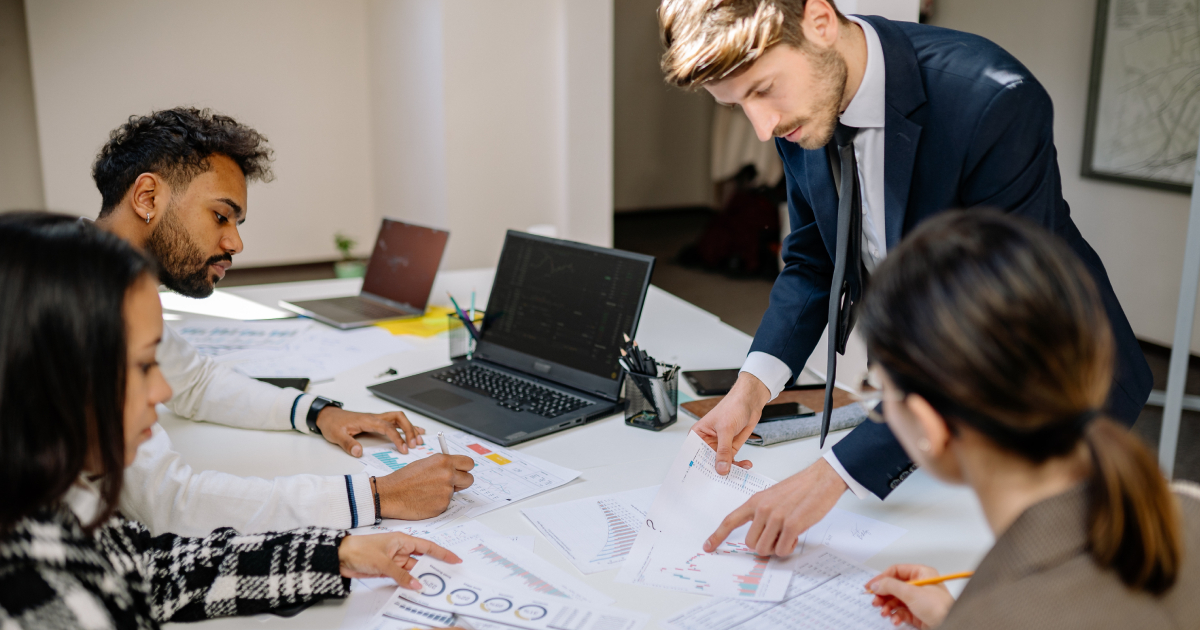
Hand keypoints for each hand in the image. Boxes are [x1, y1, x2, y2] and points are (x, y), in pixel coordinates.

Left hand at [316, 406, 424, 455]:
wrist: (328, 416)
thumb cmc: (333, 424)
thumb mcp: (336, 435)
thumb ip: (348, 443)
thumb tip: (358, 452)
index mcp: (368, 420)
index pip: (388, 427)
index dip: (398, 438)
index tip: (404, 449)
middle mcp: (375, 418)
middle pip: (399, 418)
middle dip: (410, 430)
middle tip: (416, 444)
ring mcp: (377, 419)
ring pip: (399, 418)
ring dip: (410, 428)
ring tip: (420, 439)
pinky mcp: (377, 422)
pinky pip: (395, 421)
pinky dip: (407, 426)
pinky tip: (415, 431)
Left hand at [337, 531, 459, 588]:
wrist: (340, 556)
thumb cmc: (359, 550)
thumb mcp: (383, 562)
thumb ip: (401, 575)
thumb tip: (417, 584)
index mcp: (403, 540)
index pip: (428, 547)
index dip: (443, 553)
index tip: (455, 559)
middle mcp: (401, 550)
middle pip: (422, 560)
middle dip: (434, 568)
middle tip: (447, 577)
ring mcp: (394, 561)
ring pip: (413, 571)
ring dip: (420, 578)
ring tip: (433, 587)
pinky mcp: (388, 570)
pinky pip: (403, 577)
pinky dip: (409, 583)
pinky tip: (415, 589)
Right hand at [375, 454, 474, 519]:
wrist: (390, 494)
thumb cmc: (404, 478)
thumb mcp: (425, 463)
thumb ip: (442, 465)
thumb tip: (454, 468)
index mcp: (444, 461)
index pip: (469, 463)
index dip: (465, 468)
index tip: (463, 471)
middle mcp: (448, 475)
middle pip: (469, 479)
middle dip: (462, 482)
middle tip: (452, 483)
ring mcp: (446, 492)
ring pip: (455, 492)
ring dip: (447, 492)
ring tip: (429, 491)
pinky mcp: (442, 506)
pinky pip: (446, 503)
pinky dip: (438, 502)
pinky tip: (425, 499)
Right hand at [692, 372, 771, 474]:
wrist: (750, 402)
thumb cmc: (733, 406)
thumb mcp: (726, 429)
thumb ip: (723, 450)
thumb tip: (721, 468)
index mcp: (698, 435)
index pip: (694, 455)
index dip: (697, 467)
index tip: (703, 479)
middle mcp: (707, 442)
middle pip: (707, 462)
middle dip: (716, 471)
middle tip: (723, 480)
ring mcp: (719, 446)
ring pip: (721, 464)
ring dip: (731, 469)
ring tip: (738, 473)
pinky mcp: (731, 448)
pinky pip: (733, 461)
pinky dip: (739, 465)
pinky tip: (745, 465)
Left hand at [705, 457, 847, 555]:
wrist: (822, 479)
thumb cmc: (801, 488)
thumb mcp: (773, 496)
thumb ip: (762, 513)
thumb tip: (758, 535)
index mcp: (756, 501)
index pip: (730, 520)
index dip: (717, 535)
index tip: (708, 546)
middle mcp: (763, 509)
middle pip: (750, 543)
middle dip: (763, 546)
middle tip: (777, 538)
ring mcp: (776, 517)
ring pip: (764, 549)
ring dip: (776, 548)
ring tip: (788, 535)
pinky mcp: (792, 525)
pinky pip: (782, 550)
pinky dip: (788, 548)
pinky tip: (796, 537)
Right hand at [865, 565, 954, 628]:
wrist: (951, 625)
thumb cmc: (941, 608)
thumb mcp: (912, 593)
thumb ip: (891, 586)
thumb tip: (876, 584)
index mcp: (922, 574)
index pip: (896, 571)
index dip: (882, 578)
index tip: (871, 586)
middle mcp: (920, 586)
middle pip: (894, 587)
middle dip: (883, 595)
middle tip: (875, 601)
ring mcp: (918, 600)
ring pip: (896, 600)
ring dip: (888, 607)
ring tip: (884, 612)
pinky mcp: (918, 613)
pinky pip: (901, 612)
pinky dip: (895, 616)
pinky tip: (895, 619)